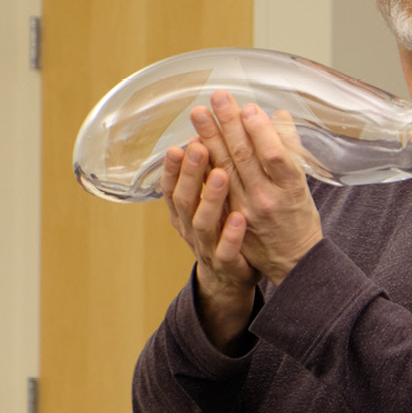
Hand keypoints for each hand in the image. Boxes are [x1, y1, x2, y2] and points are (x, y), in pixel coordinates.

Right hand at [161, 139, 258, 353]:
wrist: (228, 279)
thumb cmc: (221, 230)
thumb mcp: (209, 201)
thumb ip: (208, 172)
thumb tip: (206, 133)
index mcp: (184, 210)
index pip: (171, 185)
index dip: (172, 167)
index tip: (176, 144)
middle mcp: (189, 227)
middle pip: (184, 199)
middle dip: (190, 172)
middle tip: (200, 146)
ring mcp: (206, 247)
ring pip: (202, 223)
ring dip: (210, 198)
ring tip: (220, 174)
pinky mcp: (226, 265)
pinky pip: (226, 251)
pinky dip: (231, 235)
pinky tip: (240, 217)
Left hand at [194, 91, 322, 284]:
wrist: (294, 260)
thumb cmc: (299, 216)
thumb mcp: (302, 183)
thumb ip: (290, 149)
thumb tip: (277, 114)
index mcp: (290, 187)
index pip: (274, 155)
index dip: (259, 130)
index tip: (248, 107)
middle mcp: (267, 199)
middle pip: (244, 158)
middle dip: (228, 124)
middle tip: (216, 97)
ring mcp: (246, 211)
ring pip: (224, 171)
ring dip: (210, 140)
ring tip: (199, 114)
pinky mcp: (230, 220)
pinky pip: (213, 190)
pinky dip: (202, 167)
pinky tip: (193, 147)